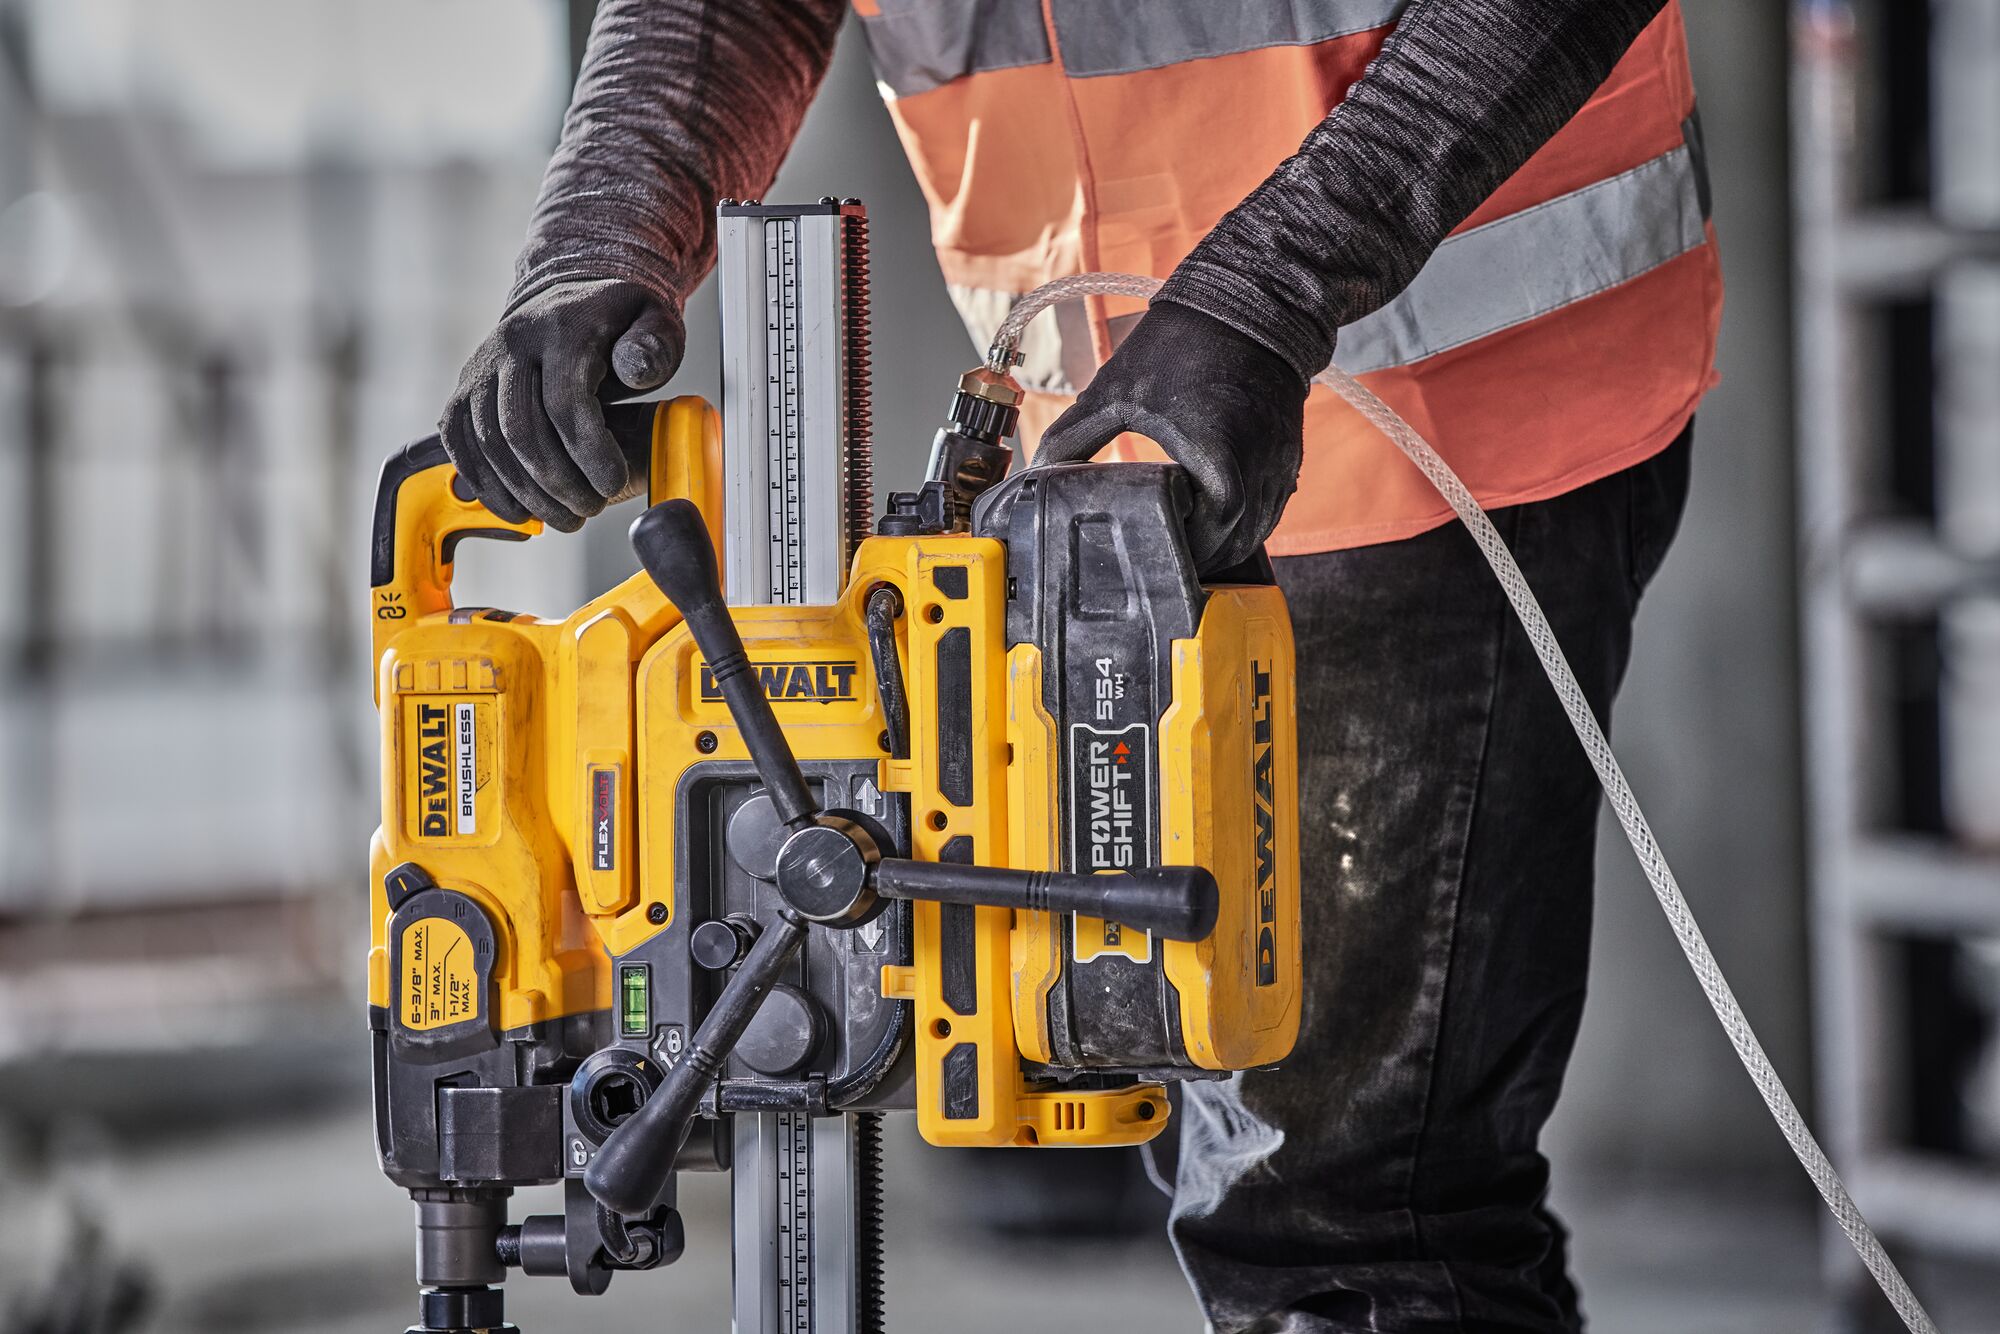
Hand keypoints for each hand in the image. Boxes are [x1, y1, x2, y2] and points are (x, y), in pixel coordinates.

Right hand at [439, 279, 683, 530]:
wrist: (567, 299)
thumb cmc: (619, 321)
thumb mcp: (654, 321)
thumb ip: (655, 346)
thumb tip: (636, 371)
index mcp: (560, 328)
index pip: (565, 403)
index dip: (588, 453)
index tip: (614, 484)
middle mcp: (512, 344)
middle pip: (521, 430)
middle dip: (557, 483)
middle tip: (591, 510)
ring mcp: (480, 367)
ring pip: (488, 442)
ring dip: (525, 492)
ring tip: (564, 517)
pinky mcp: (463, 389)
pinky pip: (461, 442)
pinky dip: (486, 483)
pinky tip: (518, 510)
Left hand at [1035, 302, 1306, 572]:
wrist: (1248, 302)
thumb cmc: (1182, 343)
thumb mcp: (1114, 394)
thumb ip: (1071, 440)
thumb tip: (1038, 474)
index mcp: (1218, 467)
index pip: (1200, 544)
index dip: (1166, 552)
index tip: (1139, 550)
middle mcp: (1258, 477)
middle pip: (1229, 550)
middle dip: (1191, 554)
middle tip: (1152, 549)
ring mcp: (1280, 471)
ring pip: (1253, 536)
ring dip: (1219, 543)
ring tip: (1179, 535)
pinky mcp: (1289, 460)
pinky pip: (1268, 510)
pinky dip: (1242, 521)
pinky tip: (1210, 512)